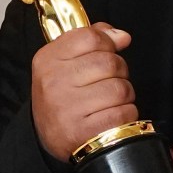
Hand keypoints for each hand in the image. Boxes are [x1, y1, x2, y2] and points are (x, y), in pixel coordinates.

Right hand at [31, 23, 135, 161]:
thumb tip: (121, 36)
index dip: (107, 43)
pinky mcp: (82, 131)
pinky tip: (112, 116)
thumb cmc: (62, 95)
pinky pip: (123, 113)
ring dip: (124, 96)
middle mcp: (54, 82)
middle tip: (109, 81)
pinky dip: (125, 114)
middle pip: (110, 62)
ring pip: (120, 89)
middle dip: (119, 71)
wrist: (47, 136)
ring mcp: (67, 108)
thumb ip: (91, 41)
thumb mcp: (64, 62)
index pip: (90, 37)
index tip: (108, 52)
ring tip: (110, 101)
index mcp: (48, 60)